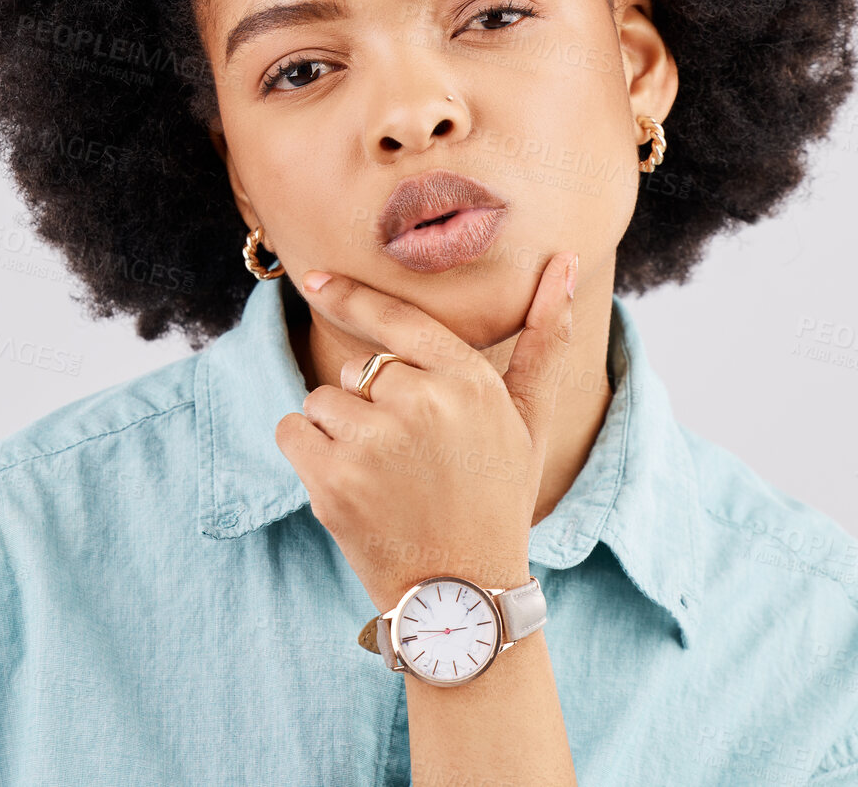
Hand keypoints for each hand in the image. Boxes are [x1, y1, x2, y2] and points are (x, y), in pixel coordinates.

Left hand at [274, 250, 577, 614]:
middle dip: (370, 403)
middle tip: (407, 457)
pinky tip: (348, 485)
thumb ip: (544, 340)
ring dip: (338, 431)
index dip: (352, 295)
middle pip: (359, 368)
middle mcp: (422, 403)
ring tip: (382, 476)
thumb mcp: (529, 421)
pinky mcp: (332, 481)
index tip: (318, 276)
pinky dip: (307, 453)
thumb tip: (564, 261)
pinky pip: (292, 431)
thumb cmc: (497, 499)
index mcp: (468, 381)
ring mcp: (374, 443)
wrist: (463, 596)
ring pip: (322, 399)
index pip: (396, 318)